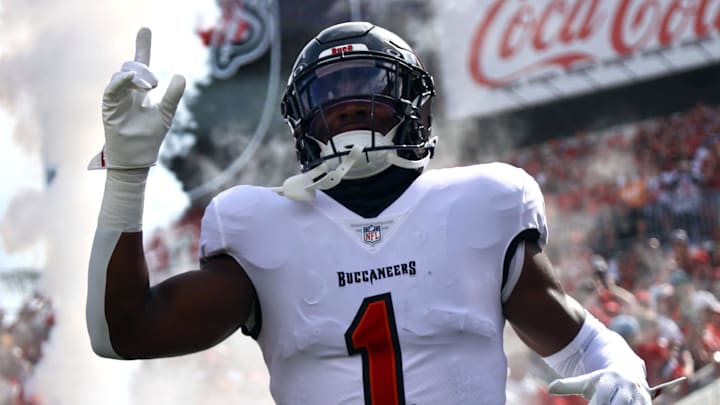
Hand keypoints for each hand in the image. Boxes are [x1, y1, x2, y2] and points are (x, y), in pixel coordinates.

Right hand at [88, 27, 185, 169]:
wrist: (137, 158)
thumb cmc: (150, 138)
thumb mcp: (166, 114)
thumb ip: (173, 96)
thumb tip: (180, 75)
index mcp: (140, 92)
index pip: (142, 65)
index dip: (143, 48)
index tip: (145, 29)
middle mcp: (128, 92)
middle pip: (131, 67)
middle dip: (140, 55)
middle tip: (152, 62)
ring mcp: (117, 99)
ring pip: (122, 76)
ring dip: (135, 75)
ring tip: (148, 84)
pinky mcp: (109, 108)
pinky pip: (112, 90)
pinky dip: (120, 82)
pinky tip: (130, 78)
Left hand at [548, 369, 684, 403]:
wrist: (629, 374)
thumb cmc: (602, 382)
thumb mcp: (586, 382)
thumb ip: (569, 385)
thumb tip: (550, 388)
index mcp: (610, 380)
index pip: (602, 397)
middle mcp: (627, 387)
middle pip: (618, 404)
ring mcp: (640, 396)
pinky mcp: (648, 404)